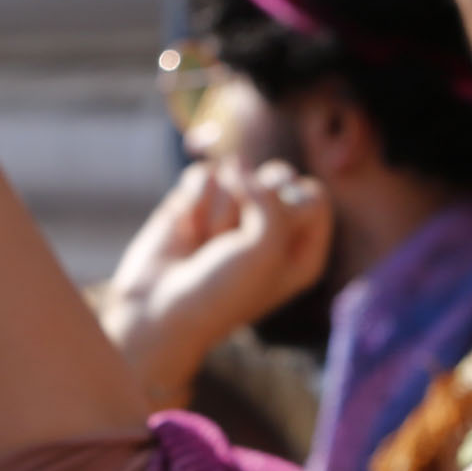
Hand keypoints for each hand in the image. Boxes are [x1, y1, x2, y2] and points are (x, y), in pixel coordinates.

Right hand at [99, 160, 332, 406]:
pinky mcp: (201, 201)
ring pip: (239, 173)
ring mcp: (237, 211)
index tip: (264, 239)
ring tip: (206, 245)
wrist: (157, 309)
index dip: (287, 208)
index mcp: (305, 246)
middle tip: (231, 241)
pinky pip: (206, 174)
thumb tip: (237, 161)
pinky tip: (187, 230)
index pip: (314, 196)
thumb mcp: (266, 251)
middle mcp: (276, 226)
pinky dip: (193, 200)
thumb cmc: (221, 291)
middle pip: (281, 177)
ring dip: (217, 211)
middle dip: (251, 204)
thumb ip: (270, 200)